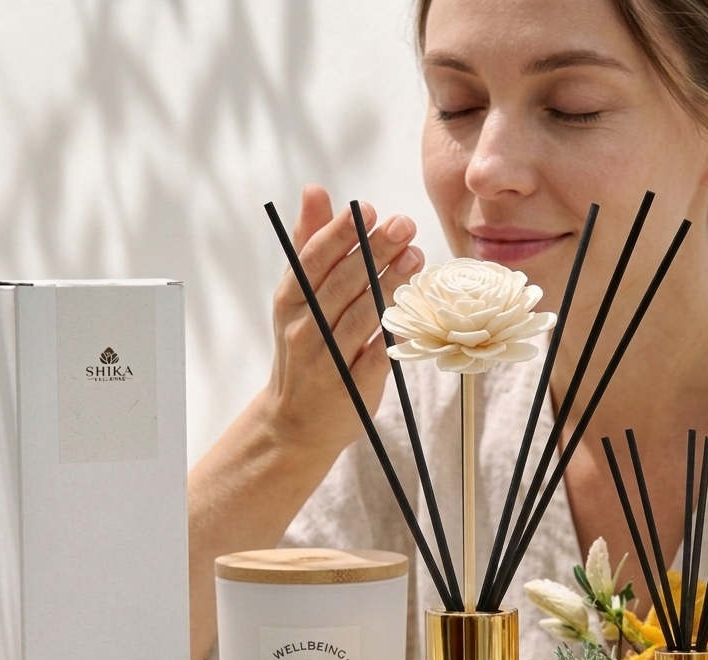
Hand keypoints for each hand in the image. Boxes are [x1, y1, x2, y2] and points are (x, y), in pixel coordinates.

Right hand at [266, 184, 423, 460]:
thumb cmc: (304, 346)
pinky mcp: (354, 386)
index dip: (342, 234)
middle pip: (344, 283)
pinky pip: (378, 353)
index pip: (315, 260)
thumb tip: (315, 190)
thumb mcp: (297, 295)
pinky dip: (396, 330)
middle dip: (376, 250)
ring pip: (363, 315)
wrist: (295, 421)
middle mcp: (306, 328)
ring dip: (392, 283)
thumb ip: (310, 243)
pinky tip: (416, 308)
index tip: (369, 210)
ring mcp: (329, 359)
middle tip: (405, 224)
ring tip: (416, 255)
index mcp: (291, 301)